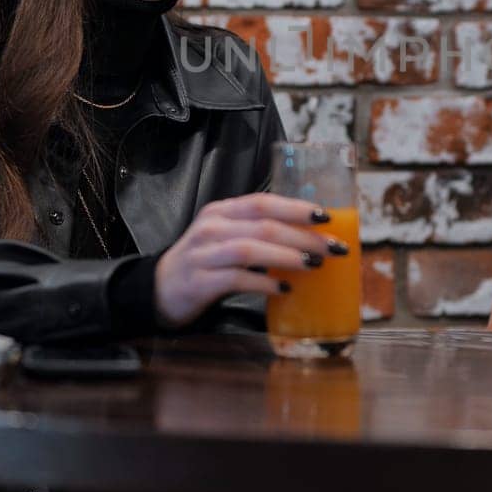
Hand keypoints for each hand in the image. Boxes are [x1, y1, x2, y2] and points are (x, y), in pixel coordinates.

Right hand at [153, 193, 345, 328]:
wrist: (160, 289)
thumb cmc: (205, 262)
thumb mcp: (227, 237)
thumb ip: (258, 233)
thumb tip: (310, 238)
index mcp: (222, 211)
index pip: (262, 202)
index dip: (295, 208)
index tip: (326, 217)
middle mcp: (211, 227)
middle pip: (263, 225)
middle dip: (303, 236)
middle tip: (332, 248)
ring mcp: (203, 254)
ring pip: (250, 249)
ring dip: (287, 256)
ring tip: (313, 264)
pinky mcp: (199, 281)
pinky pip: (236, 279)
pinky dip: (263, 283)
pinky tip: (283, 288)